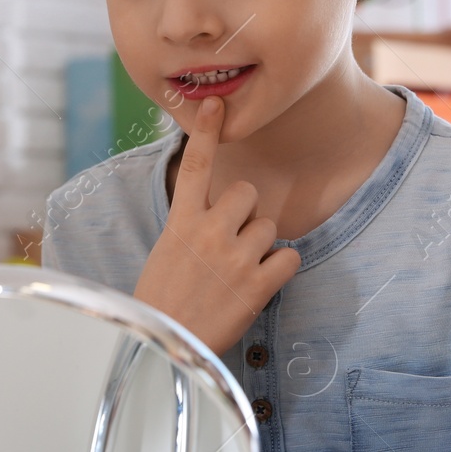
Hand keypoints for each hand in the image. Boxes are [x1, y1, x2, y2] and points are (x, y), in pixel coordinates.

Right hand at [133, 96, 301, 354]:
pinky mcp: (256, 286)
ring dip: (261, 247)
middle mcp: (208, 232)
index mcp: (180, 222)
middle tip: (230, 246)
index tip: (216, 104)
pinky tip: (259, 285)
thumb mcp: (167, 253)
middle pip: (247, 194)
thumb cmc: (162, 303)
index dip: (207, 132)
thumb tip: (219, 215)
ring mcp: (233, 257)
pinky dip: (281, 270)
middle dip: (246, 215)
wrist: (162, 348)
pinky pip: (289, 258)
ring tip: (237, 274)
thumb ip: (193, 228)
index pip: (195, 166)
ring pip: (269, 227)